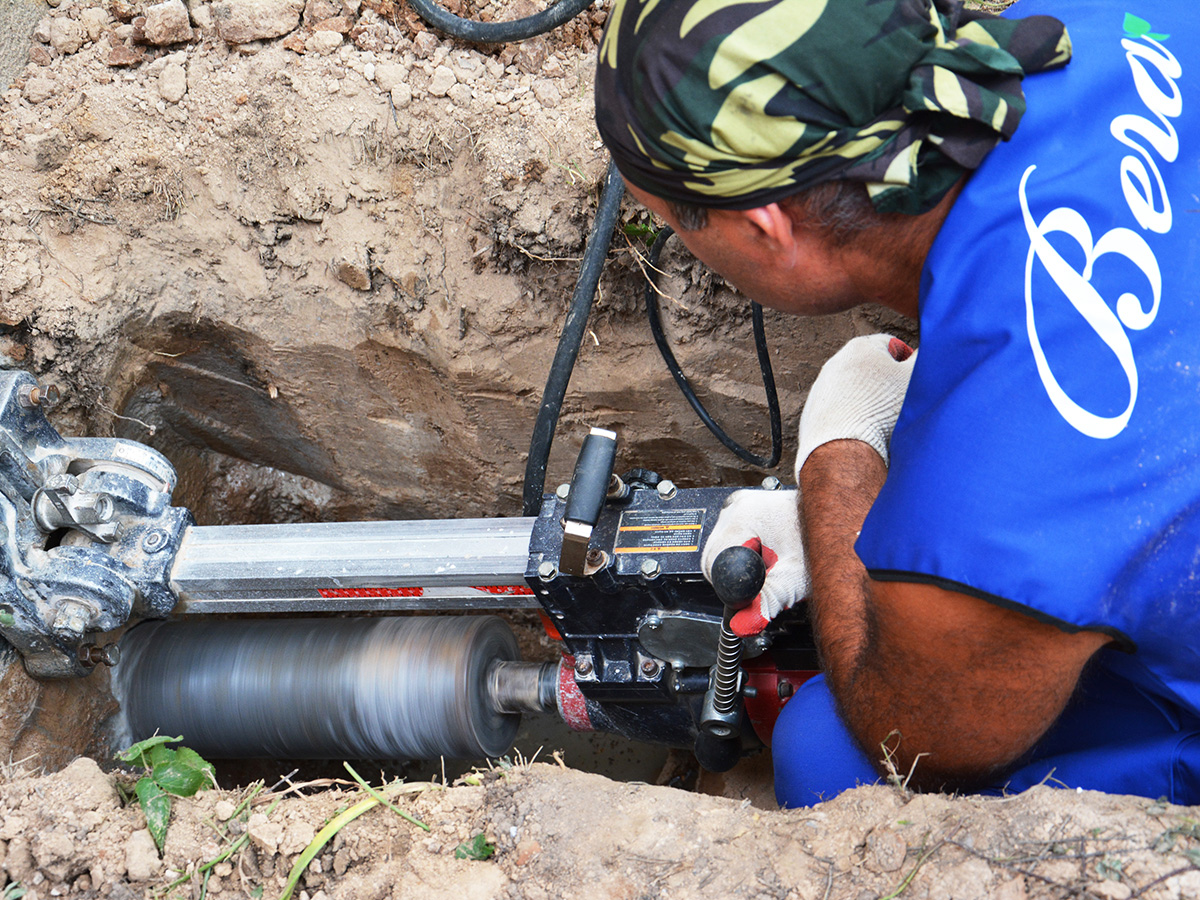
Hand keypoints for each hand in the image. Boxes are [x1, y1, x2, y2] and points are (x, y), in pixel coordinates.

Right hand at [701, 489, 809, 635]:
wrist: (837, 526)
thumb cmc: (818, 545)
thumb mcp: (794, 579)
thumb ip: (767, 603)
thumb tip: (741, 625)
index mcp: (743, 517)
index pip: (715, 565)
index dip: (736, 588)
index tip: (760, 590)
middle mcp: (735, 507)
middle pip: (716, 557)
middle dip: (740, 578)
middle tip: (773, 575)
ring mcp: (738, 505)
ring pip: (721, 550)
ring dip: (742, 566)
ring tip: (775, 560)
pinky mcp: (742, 509)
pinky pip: (730, 539)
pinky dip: (745, 553)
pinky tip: (768, 553)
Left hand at [794, 334, 915, 479]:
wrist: (843, 451)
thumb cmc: (882, 412)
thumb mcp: (914, 378)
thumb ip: (923, 359)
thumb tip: (923, 354)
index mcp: (860, 347)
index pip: (893, 345)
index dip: (908, 364)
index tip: (912, 383)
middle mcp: (835, 363)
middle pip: (872, 370)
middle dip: (887, 385)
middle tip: (899, 405)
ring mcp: (821, 389)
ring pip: (855, 393)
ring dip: (868, 403)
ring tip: (879, 424)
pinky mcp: (812, 414)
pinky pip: (840, 413)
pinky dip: (851, 420)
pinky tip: (860, 434)